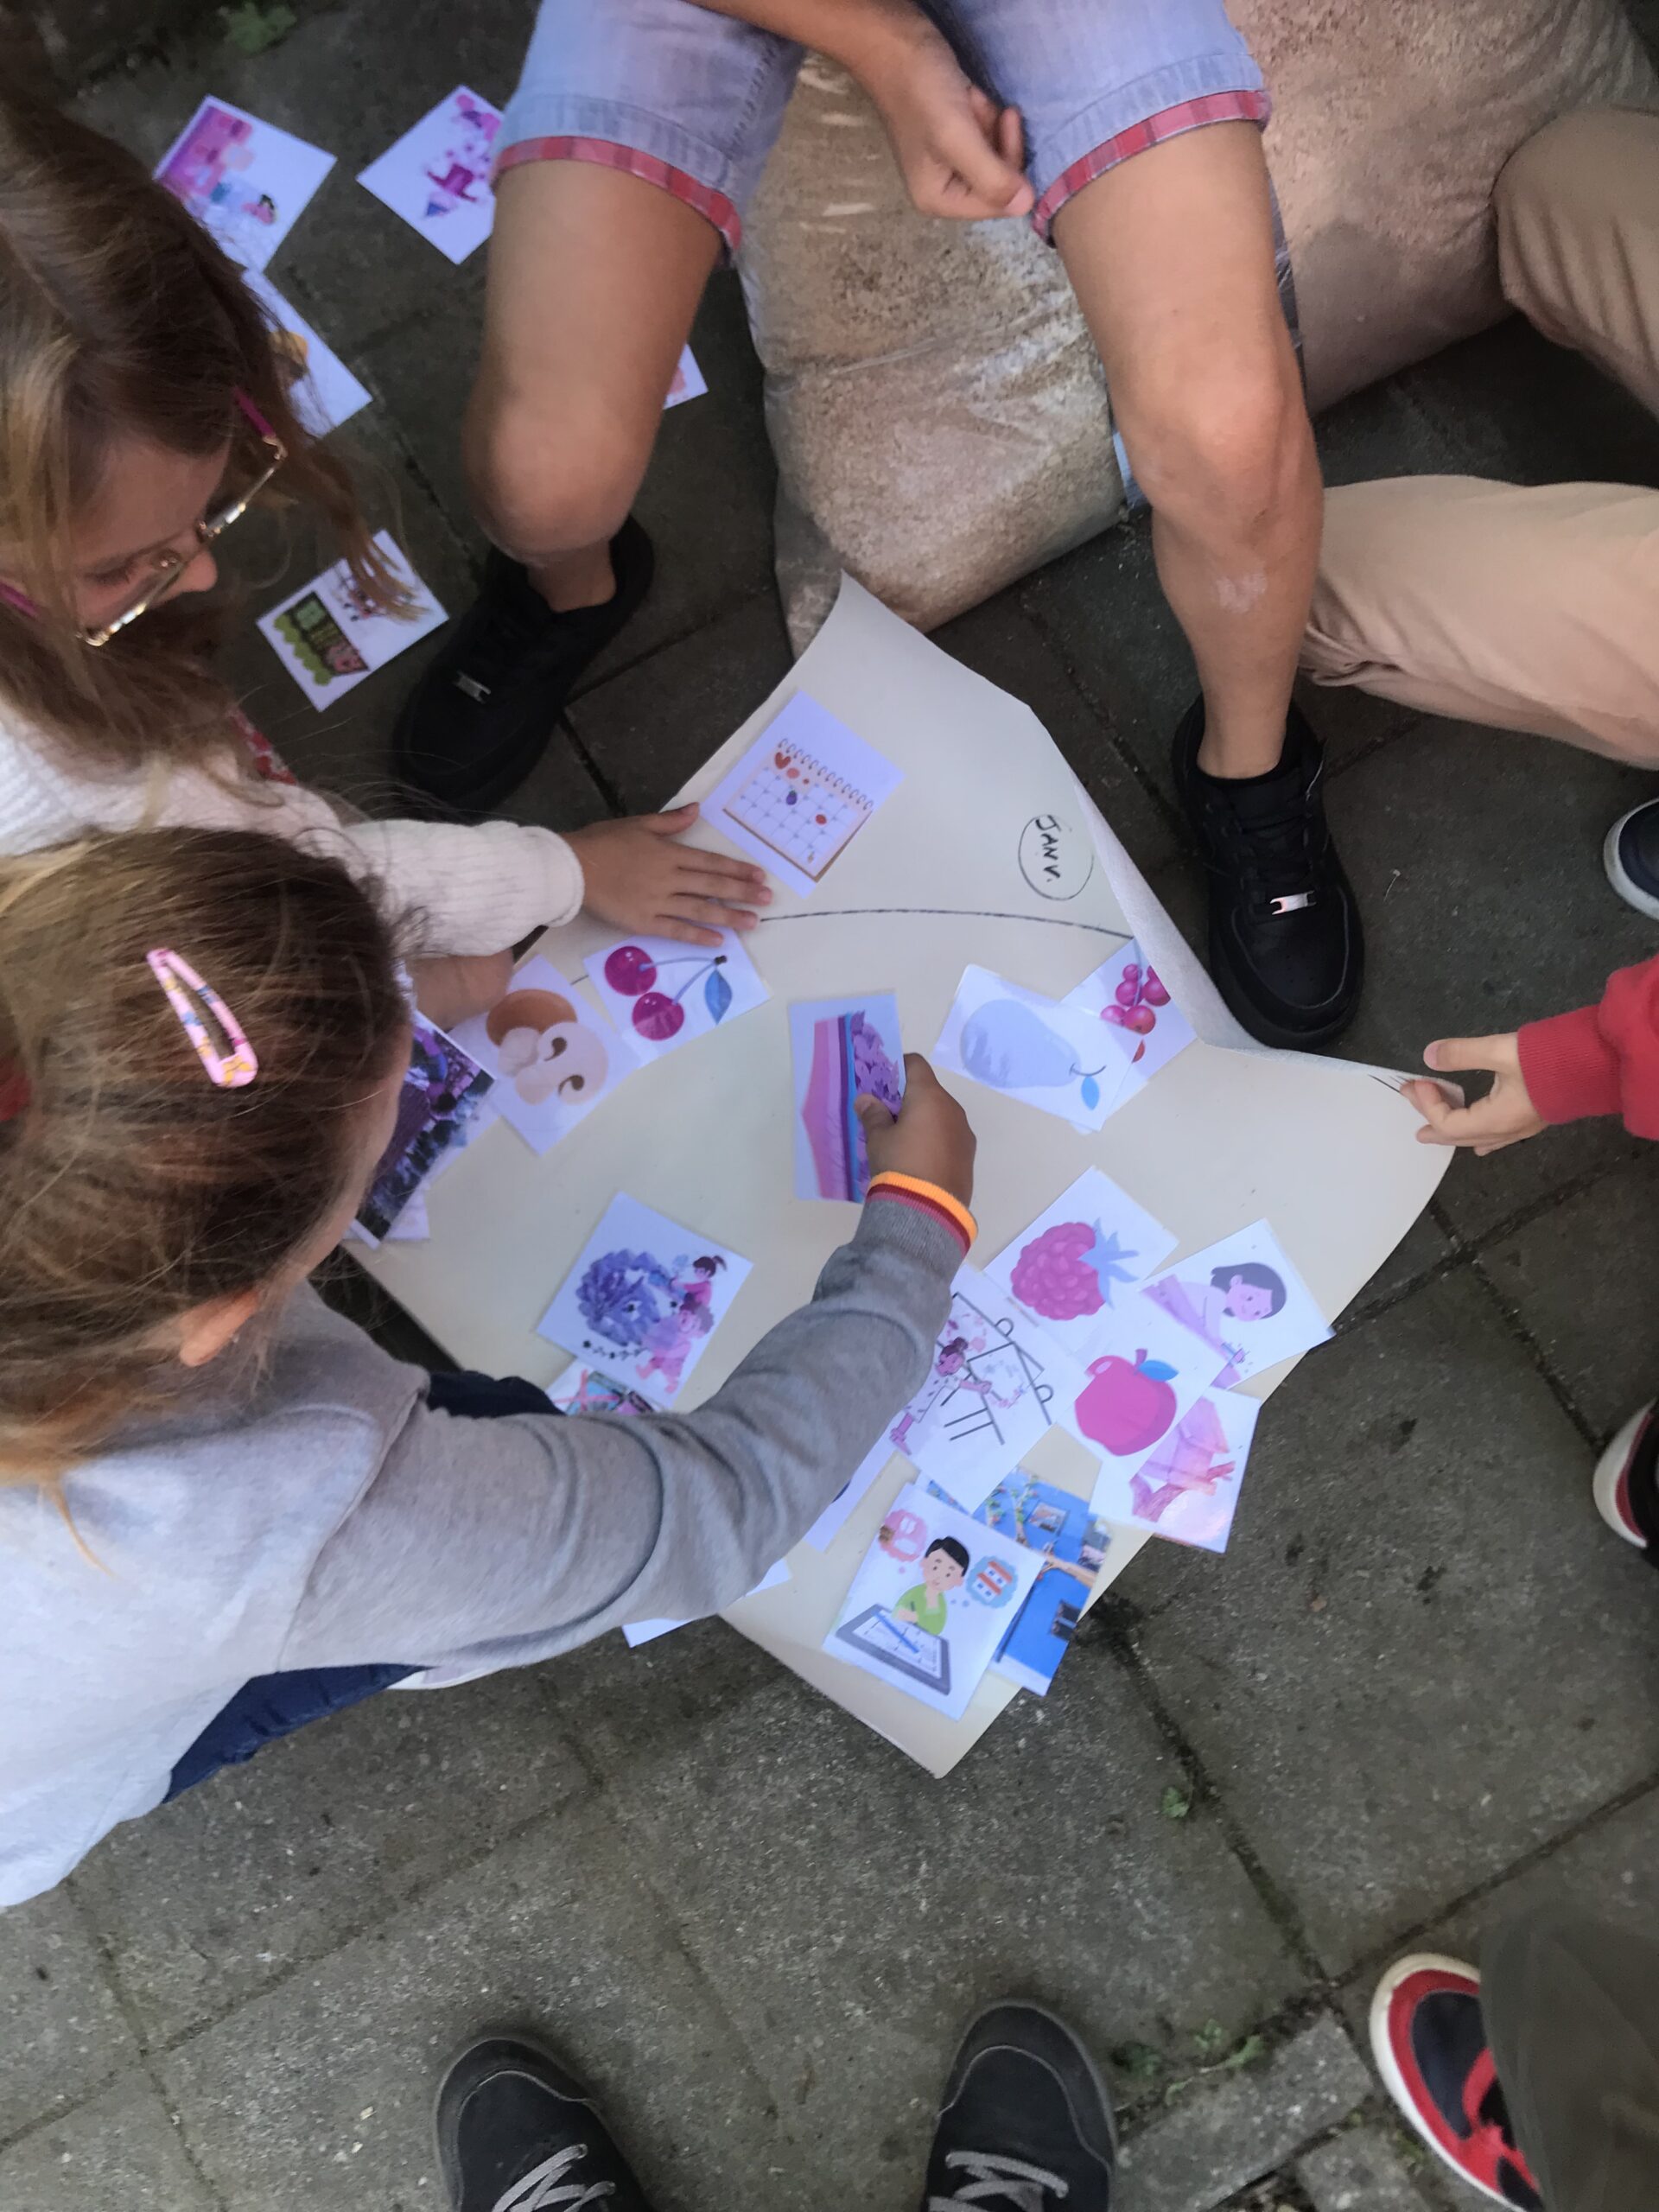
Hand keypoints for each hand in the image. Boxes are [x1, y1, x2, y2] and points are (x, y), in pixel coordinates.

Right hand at [566, 805, 769, 946]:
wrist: (574, 867)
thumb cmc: (603, 842)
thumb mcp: (638, 823)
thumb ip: (670, 822)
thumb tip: (696, 810)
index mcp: (669, 853)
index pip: (711, 862)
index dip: (737, 869)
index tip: (759, 876)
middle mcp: (669, 878)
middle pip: (713, 886)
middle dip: (743, 893)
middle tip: (767, 900)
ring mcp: (658, 902)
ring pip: (700, 910)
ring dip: (729, 916)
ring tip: (753, 922)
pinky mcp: (644, 922)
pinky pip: (676, 931)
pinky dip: (698, 935)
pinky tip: (718, 940)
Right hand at [854, 16, 1033, 220]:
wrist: (894, 41)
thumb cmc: (921, 90)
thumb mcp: (956, 137)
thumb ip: (991, 177)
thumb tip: (1026, 205)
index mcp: (938, 200)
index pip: (997, 203)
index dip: (1011, 167)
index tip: (1006, 121)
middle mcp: (945, 189)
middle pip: (999, 181)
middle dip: (998, 141)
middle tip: (985, 108)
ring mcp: (950, 164)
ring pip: (996, 156)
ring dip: (992, 124)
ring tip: (970, 99)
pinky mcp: (955, 139)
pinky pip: (987, 137)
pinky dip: (985, 115)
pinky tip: (969, 96)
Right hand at [856, 1053, 975, 1208]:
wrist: (928, 1209)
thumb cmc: (899, 1163)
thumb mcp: (878, 1138)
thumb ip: (873, 1114)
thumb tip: (866, 1099)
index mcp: (929, 1096)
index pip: (916, 1064)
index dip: (898, 1066)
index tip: (883, 1081)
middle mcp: (952, 1109)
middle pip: (929, 1091)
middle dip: (909, 1099)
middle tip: (888, 1116)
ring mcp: (964, 1132)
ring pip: (941, 1115)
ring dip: (924, 1120)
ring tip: (904, 1142)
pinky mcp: (969, 1155)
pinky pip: (949, 1136)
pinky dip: (936, 1139)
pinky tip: (921, 1160)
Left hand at [1402, 1033, 1544, 1154]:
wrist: (1597, 1066)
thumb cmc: (1549, 1060)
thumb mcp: (1501, 1051)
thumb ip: (1463, 1053)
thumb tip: (1429, 1056)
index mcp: (1495, 1120)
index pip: (1448, 1122)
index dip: (1427, 1104)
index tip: (1417, 1081)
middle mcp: (1506, 1131)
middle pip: (1458, 1136)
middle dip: (1432, 1121)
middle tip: (1411, 1111)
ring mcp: (1521, 1129)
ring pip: (1477, 1138)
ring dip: (1452, 1131)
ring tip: (1432, 1129)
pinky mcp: (1533, 1120)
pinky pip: (1497, 1138)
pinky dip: (1478, 1136)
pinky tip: (1478, 1143)